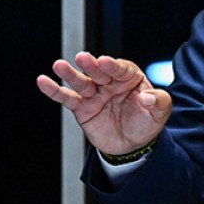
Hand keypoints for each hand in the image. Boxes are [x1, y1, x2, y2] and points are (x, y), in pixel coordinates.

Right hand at [36, 51, 171, 155]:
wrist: (131, 145)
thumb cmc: (146, 123)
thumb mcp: (160, 113)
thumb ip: (159, 102)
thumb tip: (148, 97)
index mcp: (130, 78)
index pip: (122, 69)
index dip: (113, 66)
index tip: (105, 61)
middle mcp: (110, 82)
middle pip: (99, 72)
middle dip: (91, 65)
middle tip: (83, 58)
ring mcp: (95, 93)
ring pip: (81, 82)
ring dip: (70, 74)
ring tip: (59, 65)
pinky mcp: (81, 107)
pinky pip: (67, 98)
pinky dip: (54, 90)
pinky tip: (43, 81)